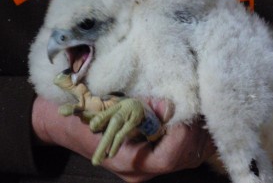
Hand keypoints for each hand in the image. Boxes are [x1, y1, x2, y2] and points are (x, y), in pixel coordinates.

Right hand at [32, 96, 214, 181]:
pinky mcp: (150, 159)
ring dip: (196, 135)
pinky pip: (180, 154)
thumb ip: (143, 108)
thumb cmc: (86, 116)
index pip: (168, 158)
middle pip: (183, 160)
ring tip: (197, 111)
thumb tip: (171, 105)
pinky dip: (190, 138)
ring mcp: (147, 168)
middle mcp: (140, 171)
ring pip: (186, 158)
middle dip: (194, 132)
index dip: (182, 135)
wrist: (70, 127)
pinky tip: (191, 120)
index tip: (186, 110)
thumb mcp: (113, 109)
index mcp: (128, 162)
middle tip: (197, 106)